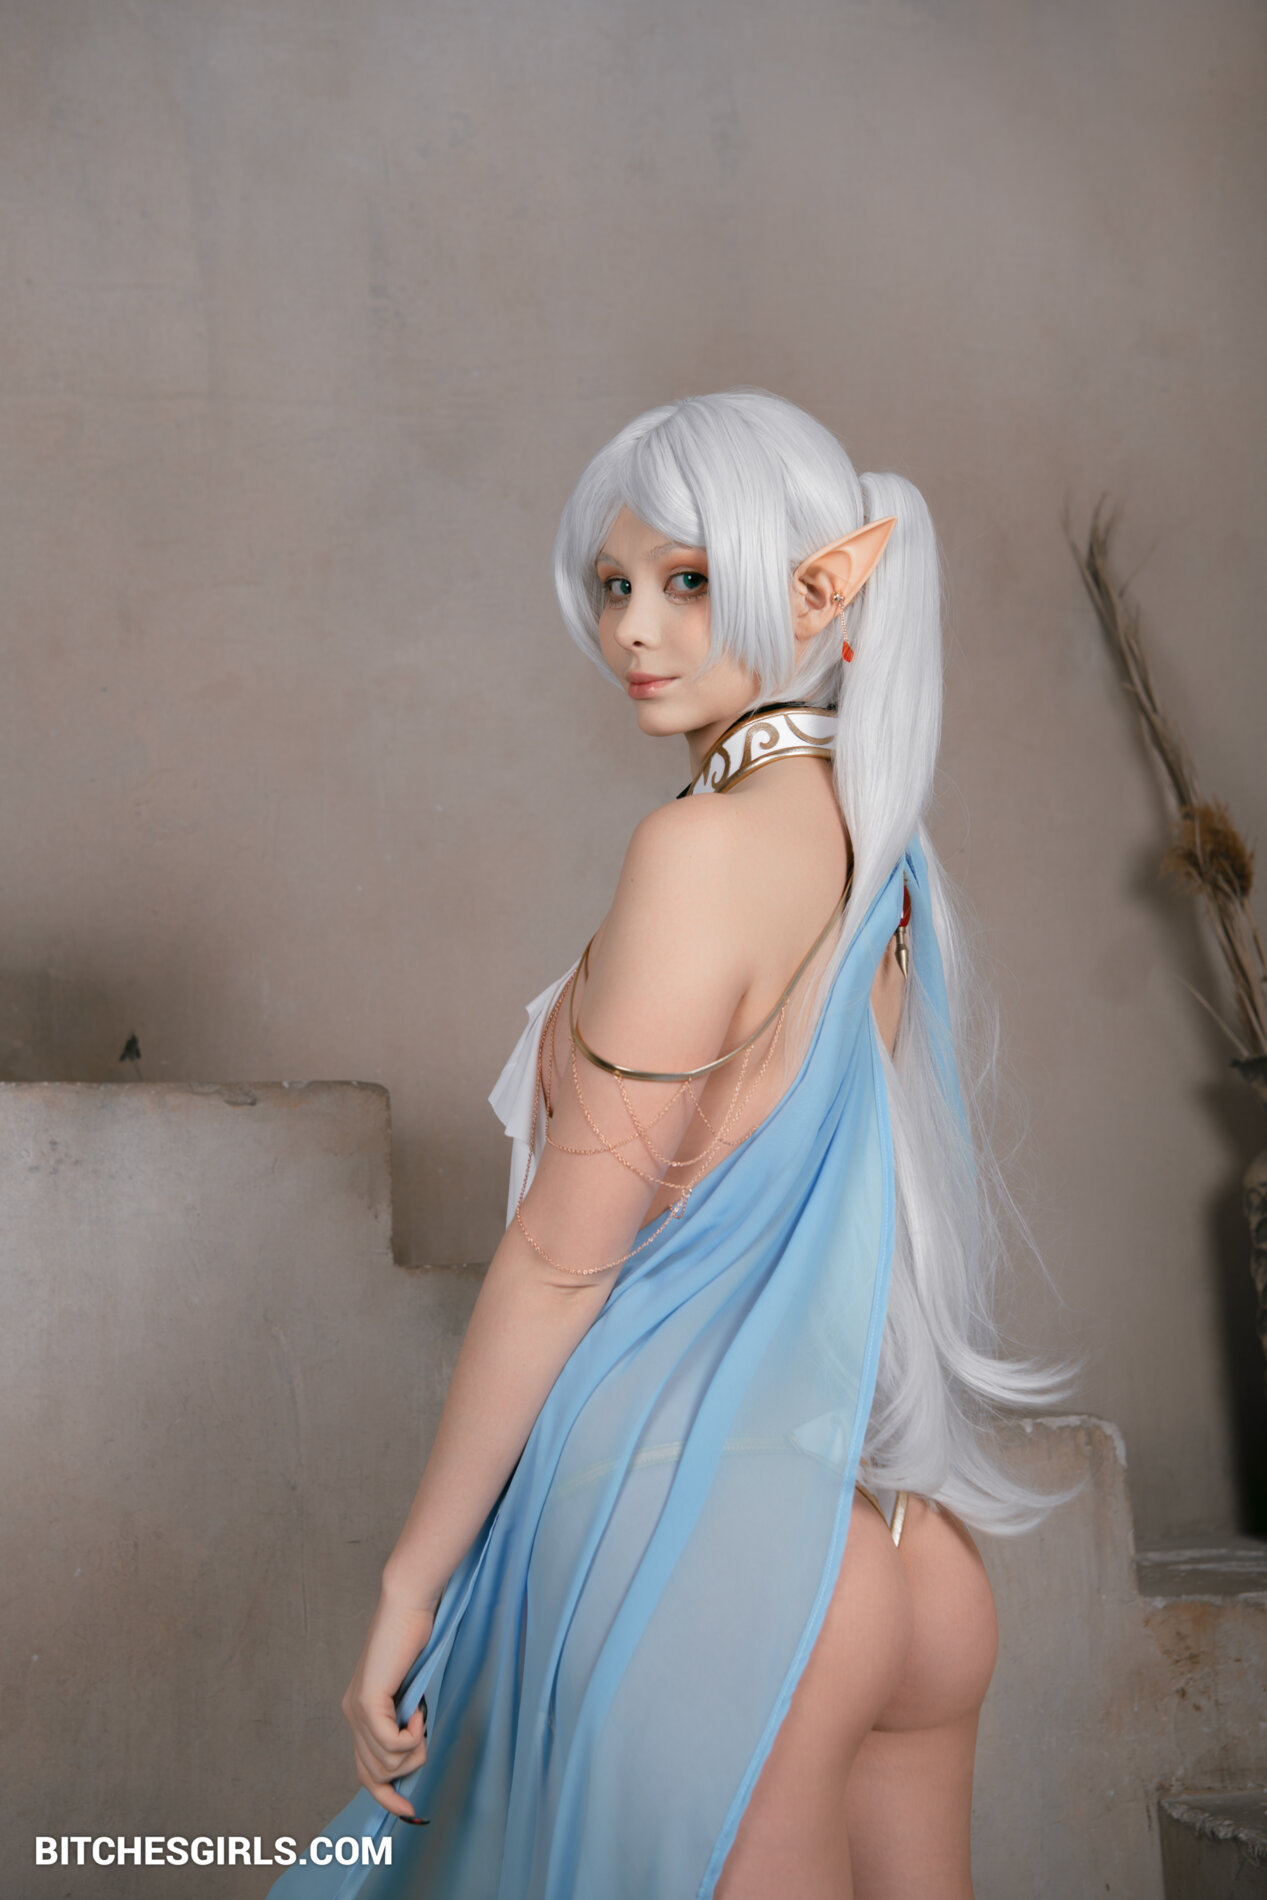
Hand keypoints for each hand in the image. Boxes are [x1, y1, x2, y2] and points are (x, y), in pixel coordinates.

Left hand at [342, 1590, 437, 1820]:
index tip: (410, 1812)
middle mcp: (352, 1715)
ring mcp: (358, 1709)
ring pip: (385, 1763)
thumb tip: (415, 1753)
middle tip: (424, 1741)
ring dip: (413, 1749)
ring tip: (422, 1719)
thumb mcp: (410, 1691)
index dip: (386, 1796)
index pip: (365, 1772)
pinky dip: (411, 1736)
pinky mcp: (368, 1701)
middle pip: (374, 1775)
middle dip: (405, 1774)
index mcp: (360, 1713)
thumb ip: (406, 1718)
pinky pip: (390, 1744)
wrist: (408, 1606)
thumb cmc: (415, 1640)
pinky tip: (418, 1711)